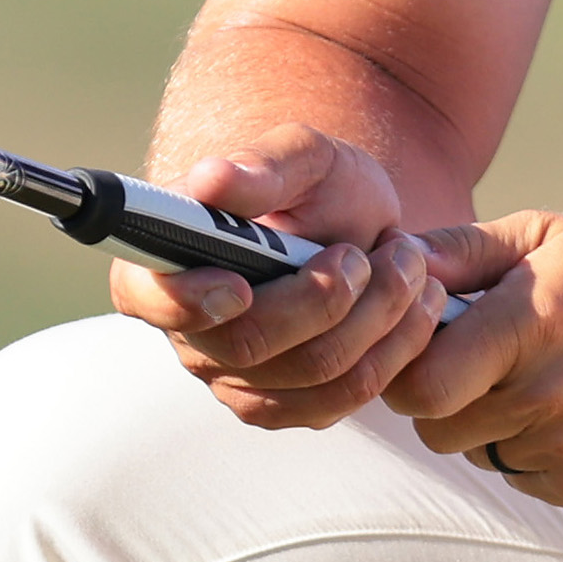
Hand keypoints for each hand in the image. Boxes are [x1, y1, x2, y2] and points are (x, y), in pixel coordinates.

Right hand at [108, 127, 452, 428]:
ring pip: (308, 376)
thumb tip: (209, 180)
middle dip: (325, 300)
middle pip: (248, 345)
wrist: (360, 225)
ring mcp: (235, 379)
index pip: (148, 297)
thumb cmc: (316, 185)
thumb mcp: (302, 156)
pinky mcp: (287, 405)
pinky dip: (391, 352)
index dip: (187, 302)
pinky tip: (414, 307)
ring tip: (408, 263)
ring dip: (376, 319)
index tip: (239, 286)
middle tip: (371, 252)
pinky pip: (339, 401)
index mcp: (163, 264)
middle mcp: (189, 332)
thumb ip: (261, 166)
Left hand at [385, 212, 562, 514]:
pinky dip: (539, 454)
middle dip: (447, 400)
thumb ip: (463, 251)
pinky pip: (528, 481)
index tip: (429, 352)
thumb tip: (390, 263)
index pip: (419, 384)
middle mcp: (552, 396)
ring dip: (495, 427)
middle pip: (439, 430)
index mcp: (532, 324)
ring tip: (549, 383)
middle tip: (490, 366)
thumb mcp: (552, 238)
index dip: (408, 372)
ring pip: (483, 456)